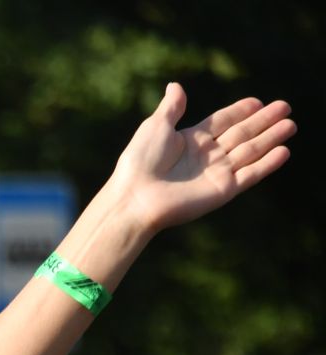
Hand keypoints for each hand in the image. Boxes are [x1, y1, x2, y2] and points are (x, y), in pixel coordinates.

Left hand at [110, 84, 295, 233]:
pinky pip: (250, 174)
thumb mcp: (156, 127)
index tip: (258, 102)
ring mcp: (216, 173)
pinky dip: (267, 164)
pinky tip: (284, 151)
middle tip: (285, 107)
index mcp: (191, 140)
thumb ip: (172, 107)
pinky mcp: (223, 190)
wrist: (135, 198)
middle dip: (264, 121)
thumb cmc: (140, 161)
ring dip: (271, 138)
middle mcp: (206, 156)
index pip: (222, 121)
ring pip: (251, 151)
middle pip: (242, 134)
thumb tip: (176, 85)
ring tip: (291, 125)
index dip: (240, 111)